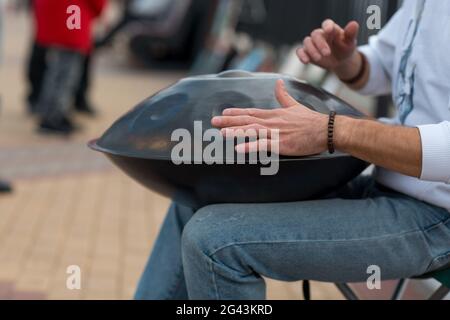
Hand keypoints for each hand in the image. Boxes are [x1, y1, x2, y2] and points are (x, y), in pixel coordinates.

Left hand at [211, 80, 328, 155]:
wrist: (325, 130)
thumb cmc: (311, 120)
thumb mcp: (295, 105)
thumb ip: (283, 96)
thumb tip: (278, 82)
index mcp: (274, 114)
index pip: (251, 112)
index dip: (236, 113)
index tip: (223, 112)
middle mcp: (272, 122)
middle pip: (247, 120)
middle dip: (229, 121)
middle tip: (214, 122)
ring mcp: (276, 133)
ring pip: (252, 131)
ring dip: (236, 132)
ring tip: (222, 133)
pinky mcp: (282, 144)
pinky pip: (263, 145)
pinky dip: (250, 146)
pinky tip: (239, 149)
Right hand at [297, 20, 360, 79]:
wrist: (340, 60)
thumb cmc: (345, 48)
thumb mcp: (350, 42)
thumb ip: (351, 33)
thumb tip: (354, 24)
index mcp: (331, 29)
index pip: (327, 24)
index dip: (327, 26)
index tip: (329, 31)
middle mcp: (320, 35)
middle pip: (315, 34)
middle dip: (320, 44)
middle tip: (327, 54)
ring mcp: (312, 43)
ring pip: (307, 42)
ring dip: (311, 50)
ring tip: (319, 59)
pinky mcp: (307, 52)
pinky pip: (300, 51)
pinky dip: (301, 55)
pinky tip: (306, 61)